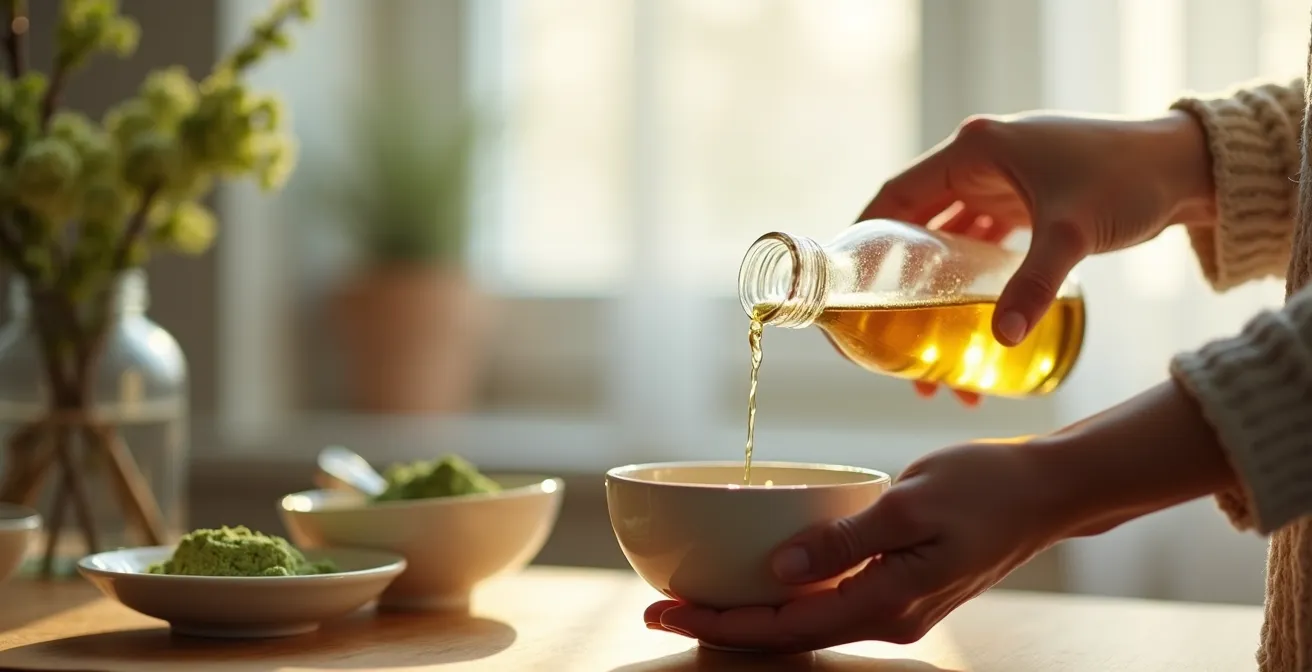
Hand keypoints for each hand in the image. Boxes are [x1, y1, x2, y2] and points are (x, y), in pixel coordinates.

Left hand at [643, 382, 1237, 651]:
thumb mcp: (909, 504)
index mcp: (886, 603)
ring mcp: (893, 606)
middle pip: (786, 634)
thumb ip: (843, 540)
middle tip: (658, 606)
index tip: (664, 610)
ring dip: (747, 613)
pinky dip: (784, 597)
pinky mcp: (897, 586)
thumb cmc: (985, 486)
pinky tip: (758, 580)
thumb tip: (781, 570)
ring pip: (804, 622)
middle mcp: (885, 617)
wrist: (1046, 490)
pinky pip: (827, 602)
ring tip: (693, 598)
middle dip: (719, 623)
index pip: (783, 626)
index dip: (718, 622)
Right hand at [861, 111, 1213, 404]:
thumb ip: (1033, 286)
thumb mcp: (1072, 233)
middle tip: (896, 340)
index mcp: (974, 150)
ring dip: (939, 293)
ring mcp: (1003, 183)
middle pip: (919, 226)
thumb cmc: (1129, 181)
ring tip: (933, 352)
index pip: (896, 195)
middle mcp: (980, 162)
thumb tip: (999, 343)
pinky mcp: (1026, 203)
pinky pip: (981, 247)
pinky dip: (971, 284)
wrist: (1189, 169)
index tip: (850, 288)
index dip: (866, 239)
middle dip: (904, 285)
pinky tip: (970, 326)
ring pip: (950, 243)